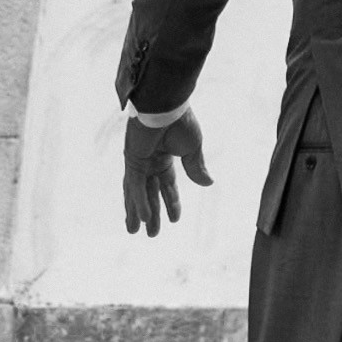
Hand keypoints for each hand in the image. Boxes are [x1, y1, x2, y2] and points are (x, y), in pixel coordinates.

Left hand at [122, 109, 211, 237]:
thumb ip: (197, 167)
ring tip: (135, 232)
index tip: (175, 221)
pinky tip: (144, 217)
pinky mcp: (132, 161)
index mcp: (164, 159)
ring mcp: (138, 163)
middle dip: (152, 215)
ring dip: (138, 213)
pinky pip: (135, 186)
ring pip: (137, 194)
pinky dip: (139, 202)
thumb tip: (209, 184)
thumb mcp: (193, 148)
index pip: (167, 186)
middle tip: (152, 235)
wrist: (167, 105)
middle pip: (149, 194)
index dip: (171, 203)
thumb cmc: (182, 122)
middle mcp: (149, 163)